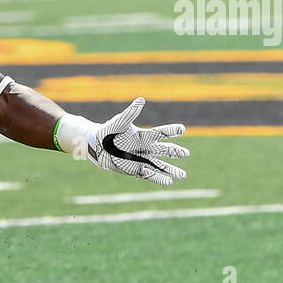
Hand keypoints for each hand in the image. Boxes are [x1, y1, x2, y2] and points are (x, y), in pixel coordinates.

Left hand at [59, 98, 189, 185]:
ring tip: (183, 175)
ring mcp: (141, 160)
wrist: (96, 146)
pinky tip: (168, 182)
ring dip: (171, 170)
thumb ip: (130, 113)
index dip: (170, 130)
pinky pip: (149, 175)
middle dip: (175, 152)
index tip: (182, 128)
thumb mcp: (118, 123)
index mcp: (143, 135)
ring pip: (160, 166)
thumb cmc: (107, 131)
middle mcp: (145, 148)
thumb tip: (141, 100)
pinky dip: (158, 178)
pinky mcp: (135, 170)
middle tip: (186, 153)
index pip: (160, 133)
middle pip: (164, 150)